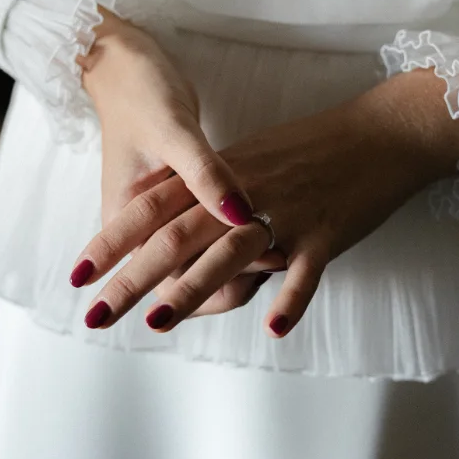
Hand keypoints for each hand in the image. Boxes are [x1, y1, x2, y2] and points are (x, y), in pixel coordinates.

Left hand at [70, 68, 458, 334]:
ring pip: (230, 254)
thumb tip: (159, 222)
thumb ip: (202, 191)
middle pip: (176, 237)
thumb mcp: (245, 162)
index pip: (150, 209)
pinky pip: (305, 269)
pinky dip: (289, 299)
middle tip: (96, 316)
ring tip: (157, 322)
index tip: (77, 275)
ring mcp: (285, 212)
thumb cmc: (309, 151)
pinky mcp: (327, 231)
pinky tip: (272, 328)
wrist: (381, 130)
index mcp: (217, 177)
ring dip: (192, 290)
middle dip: (132, 279)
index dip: (111, 242)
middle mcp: (243, 194)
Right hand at [76, 10, 260, 309]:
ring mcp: (162, 213)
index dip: (206, 295)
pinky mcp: (181, 197)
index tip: (249, 281)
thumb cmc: (143, 94)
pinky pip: (210, 234)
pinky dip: (239, 242)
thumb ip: (207, 177)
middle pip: (184, 281)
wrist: (125, 63)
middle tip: (276, 265)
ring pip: (199, 261)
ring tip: (281, 253)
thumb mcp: (174, 133)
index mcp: (129, 221)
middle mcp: (143, 226)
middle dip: (227, 285)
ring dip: (237, 266)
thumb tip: (242, 217)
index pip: (165, 285)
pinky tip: (272, 236)